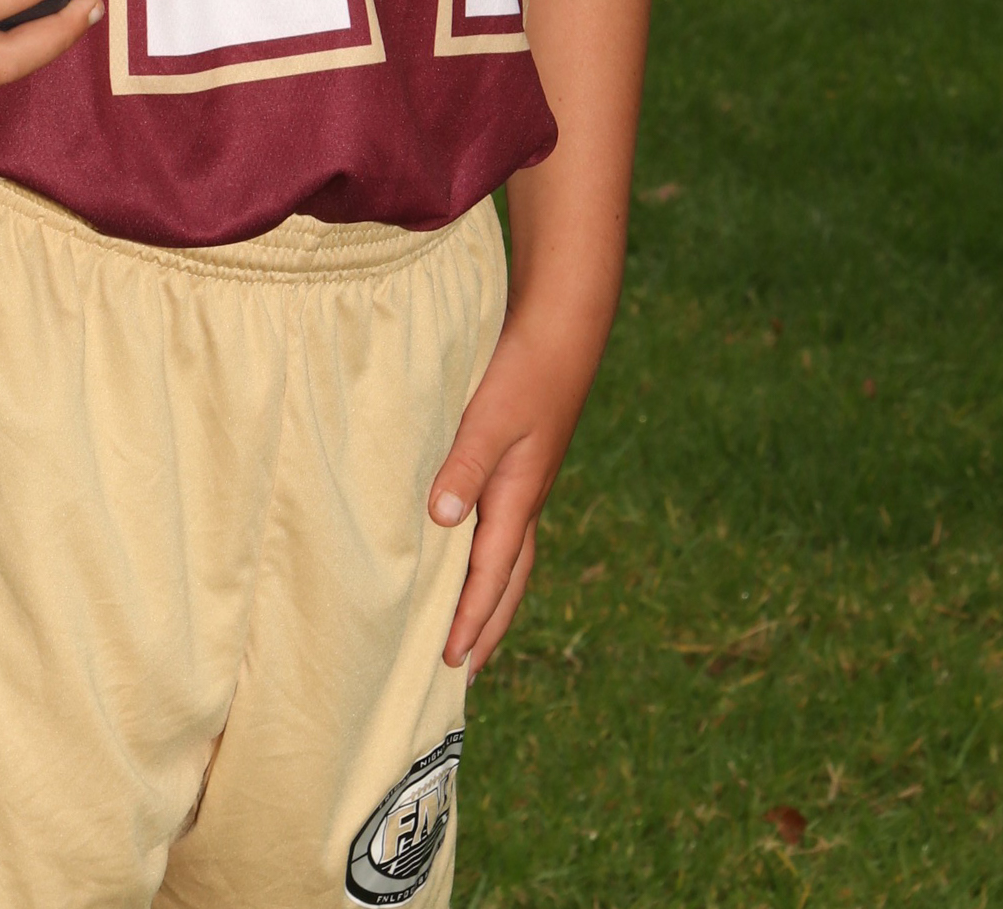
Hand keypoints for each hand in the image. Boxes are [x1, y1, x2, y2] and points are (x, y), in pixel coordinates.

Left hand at [427, 320, 597, 672]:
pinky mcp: (522, 464)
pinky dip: (490, 557)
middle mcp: (526, 501)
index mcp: (518, 499)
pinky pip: (504, 528)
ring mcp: (527, 484)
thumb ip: (464, 467)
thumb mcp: (489, 417)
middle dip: (486, 627)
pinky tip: (469, 550)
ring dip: (491, 597)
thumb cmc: (524, 372)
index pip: (491, 577)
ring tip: (470, 627)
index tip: (450, 664)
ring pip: (510, 558)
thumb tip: (441, 522)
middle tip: (463, 671)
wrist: (562, 331)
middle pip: (508, 582)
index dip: (469, 621)